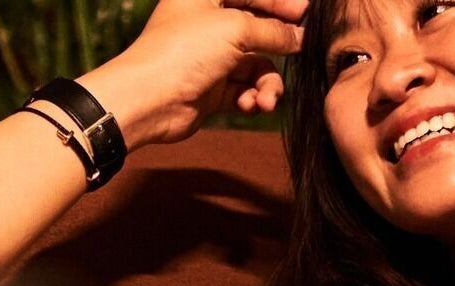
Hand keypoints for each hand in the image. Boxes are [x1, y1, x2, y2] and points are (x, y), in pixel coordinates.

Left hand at [79, 0, 307, 148]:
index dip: (279, 2)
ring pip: (252, 65)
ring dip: (266, 82)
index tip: (306, 14)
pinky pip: (242, 90)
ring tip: (268, 98)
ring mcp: (208, 58)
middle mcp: (206, 25)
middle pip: (255, 28)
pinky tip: (251, 105)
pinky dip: (251, 98)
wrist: (149, 100)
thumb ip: (272, 31)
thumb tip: (300, 36)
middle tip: (301, 50)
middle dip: (278, 43)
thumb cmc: (183, 51)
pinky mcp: (210, 89)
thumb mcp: (235, 29)